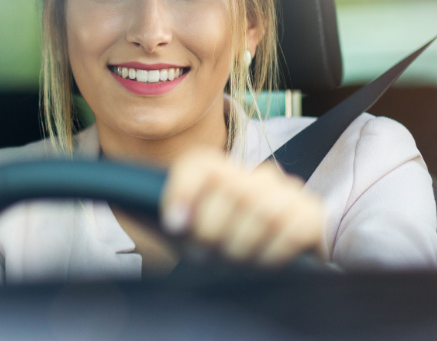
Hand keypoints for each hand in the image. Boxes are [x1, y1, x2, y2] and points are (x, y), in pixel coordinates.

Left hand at [160, 148, 326, 266]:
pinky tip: (264, 263)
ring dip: (243, 244)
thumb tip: (126, 202)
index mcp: (219, 175)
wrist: (269, 272)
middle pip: (230, 187)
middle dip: (214, 229)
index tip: (175, 225)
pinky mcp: (311, 216)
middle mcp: (253, 176)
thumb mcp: (183, 236)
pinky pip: (292, 228)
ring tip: (236, 260)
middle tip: (209, 254)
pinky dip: (272, 252)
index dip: (184, 191)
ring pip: (261, 207)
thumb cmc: (218, 253)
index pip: (200, 165)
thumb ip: (156, 215)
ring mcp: (286, 193)